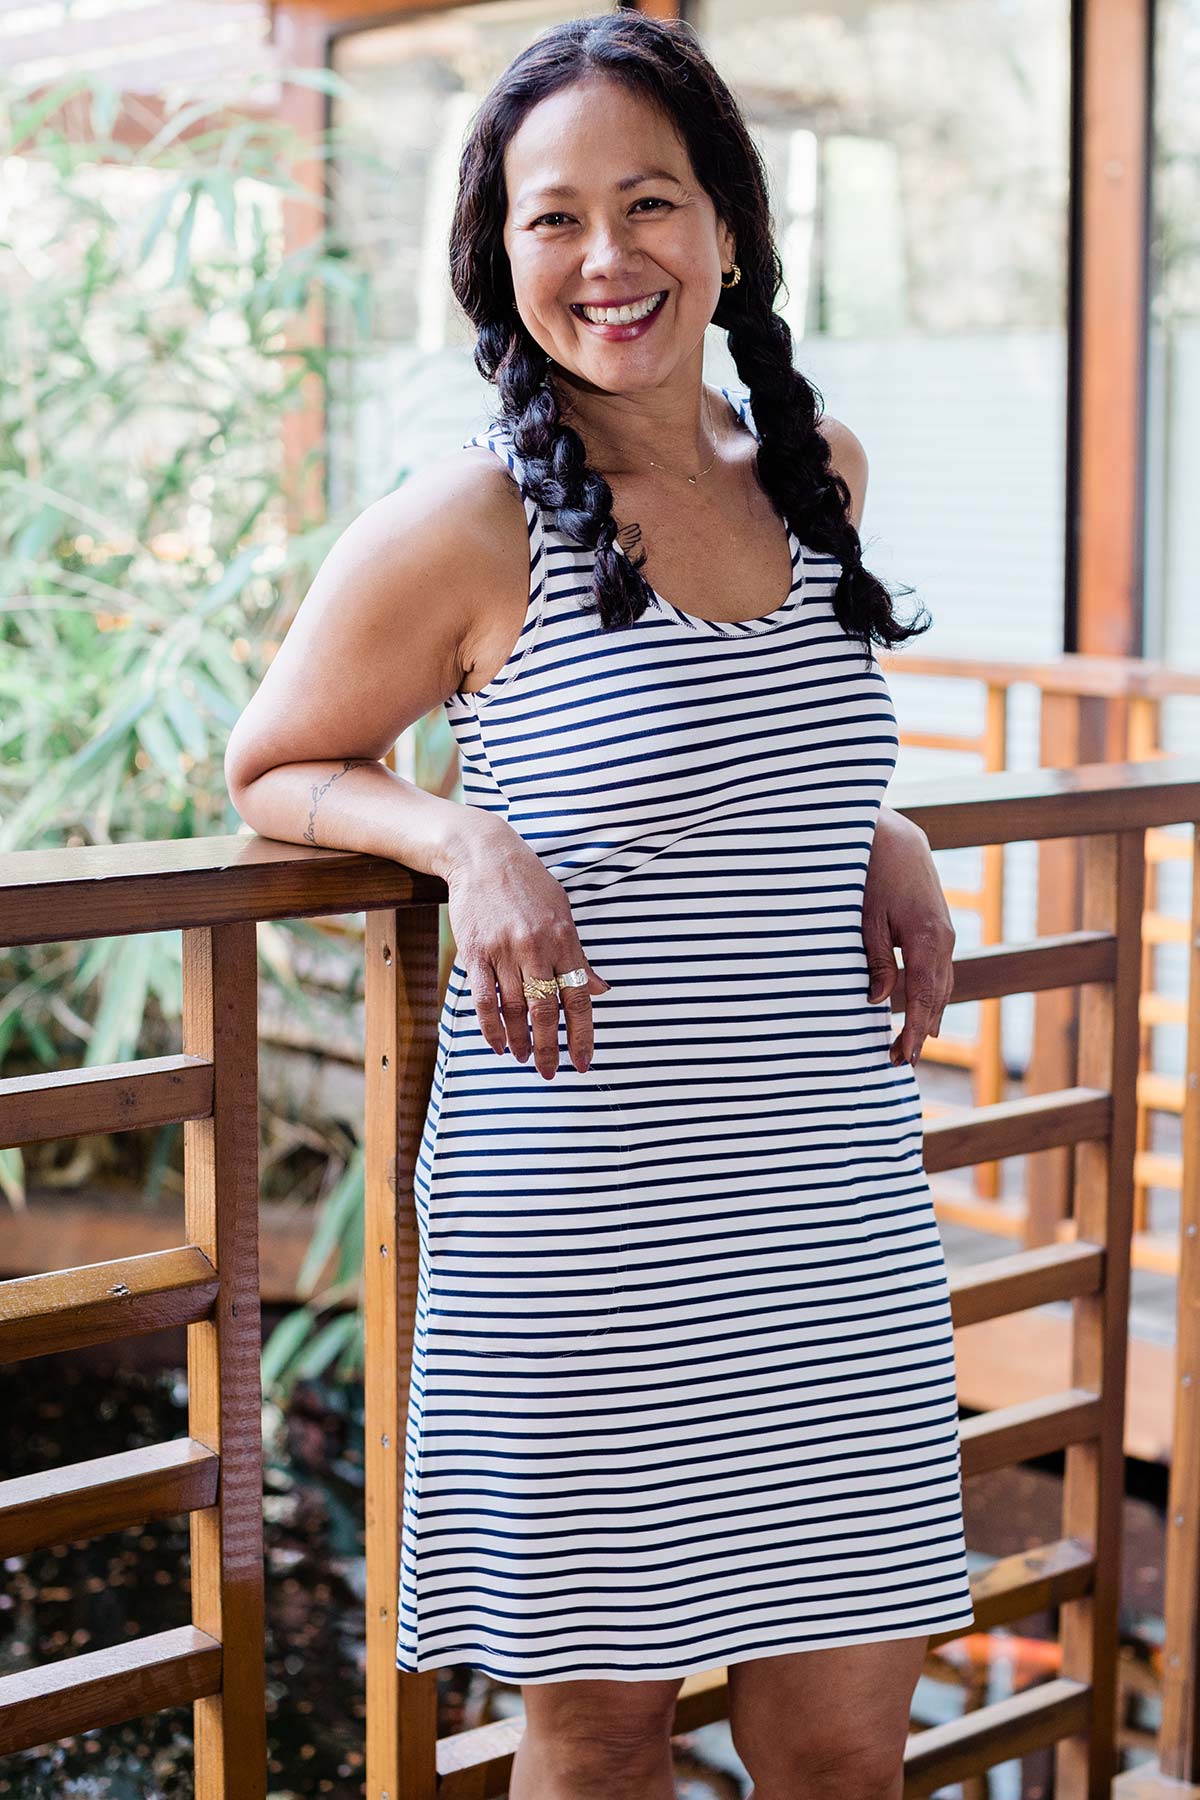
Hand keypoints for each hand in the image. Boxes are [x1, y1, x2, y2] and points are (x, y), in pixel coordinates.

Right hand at [445, 817, 609, 1080]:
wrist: (483, 854)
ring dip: (520, 1040)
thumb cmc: (527, 883)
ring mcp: (503, 950)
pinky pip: (483, 999)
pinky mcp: (475, 951)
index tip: (583, 1062)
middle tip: (551, 1073)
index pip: (579, 996)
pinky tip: (497, 1044)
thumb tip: (601, 989)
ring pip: (513, 1009)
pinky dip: (490, 1027)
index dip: (582, 1034)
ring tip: (524, 1058)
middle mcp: (536, 947)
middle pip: (545, 1010)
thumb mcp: (562, 912)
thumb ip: (579, 955)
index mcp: (564, 938)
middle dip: (550, 1048)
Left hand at [862, 806, 954, 1066]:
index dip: (914, 1031)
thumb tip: (877, 1001)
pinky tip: (921, 1010)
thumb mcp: (867, 919)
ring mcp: (946, 934)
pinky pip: (938, 970)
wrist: (894, 835)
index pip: (923, 999)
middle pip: (936, 998)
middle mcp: (945, 940)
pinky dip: (930, 994)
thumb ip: (876, 961)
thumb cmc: (874, 873)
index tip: (904, 1058)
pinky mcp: (939, 927)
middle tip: (898, 1062)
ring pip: (941, 986)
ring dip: (927, 1016)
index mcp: (928, 940)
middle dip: (919, 1031)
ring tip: (911, 1045)